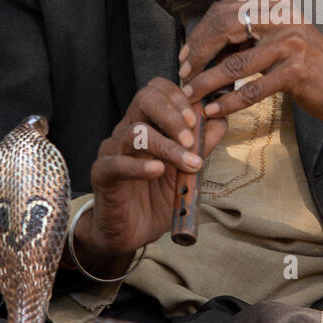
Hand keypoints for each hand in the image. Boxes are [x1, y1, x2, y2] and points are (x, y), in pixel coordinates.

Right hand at [74, 77, 227, 272]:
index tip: (197, 118)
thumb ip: (201, 146)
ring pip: (136, 132)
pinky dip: (140, 166)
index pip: (156, 90)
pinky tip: (157, 171)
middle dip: (172, 115)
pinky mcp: (102, 174)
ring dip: (167, 146)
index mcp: (147, 124)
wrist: (131, 232)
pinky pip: (117, 164)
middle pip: (144, 99)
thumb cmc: (156, 198)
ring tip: (188, 163)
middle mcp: (128, 131)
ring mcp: (113, 151)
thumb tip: (220, 121)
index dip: (178, 97)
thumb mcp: (186, 171)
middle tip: (191, 138)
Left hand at [178, 0, 322, 137]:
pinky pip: (253, 88)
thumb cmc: (309, 67)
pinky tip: (215, 110)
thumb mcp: (279, 42)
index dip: (200, 34)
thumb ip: (249, 39)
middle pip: (225, 28)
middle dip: (198, 53)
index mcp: (274, 6)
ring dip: (207, 82)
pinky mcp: (297, 70)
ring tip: (190, 96)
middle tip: (182, 74)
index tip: (185, 56)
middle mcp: (282, 17)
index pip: (225, 11)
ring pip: (235, 63)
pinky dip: (229, 101)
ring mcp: (291, 42)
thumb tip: (205, 49)